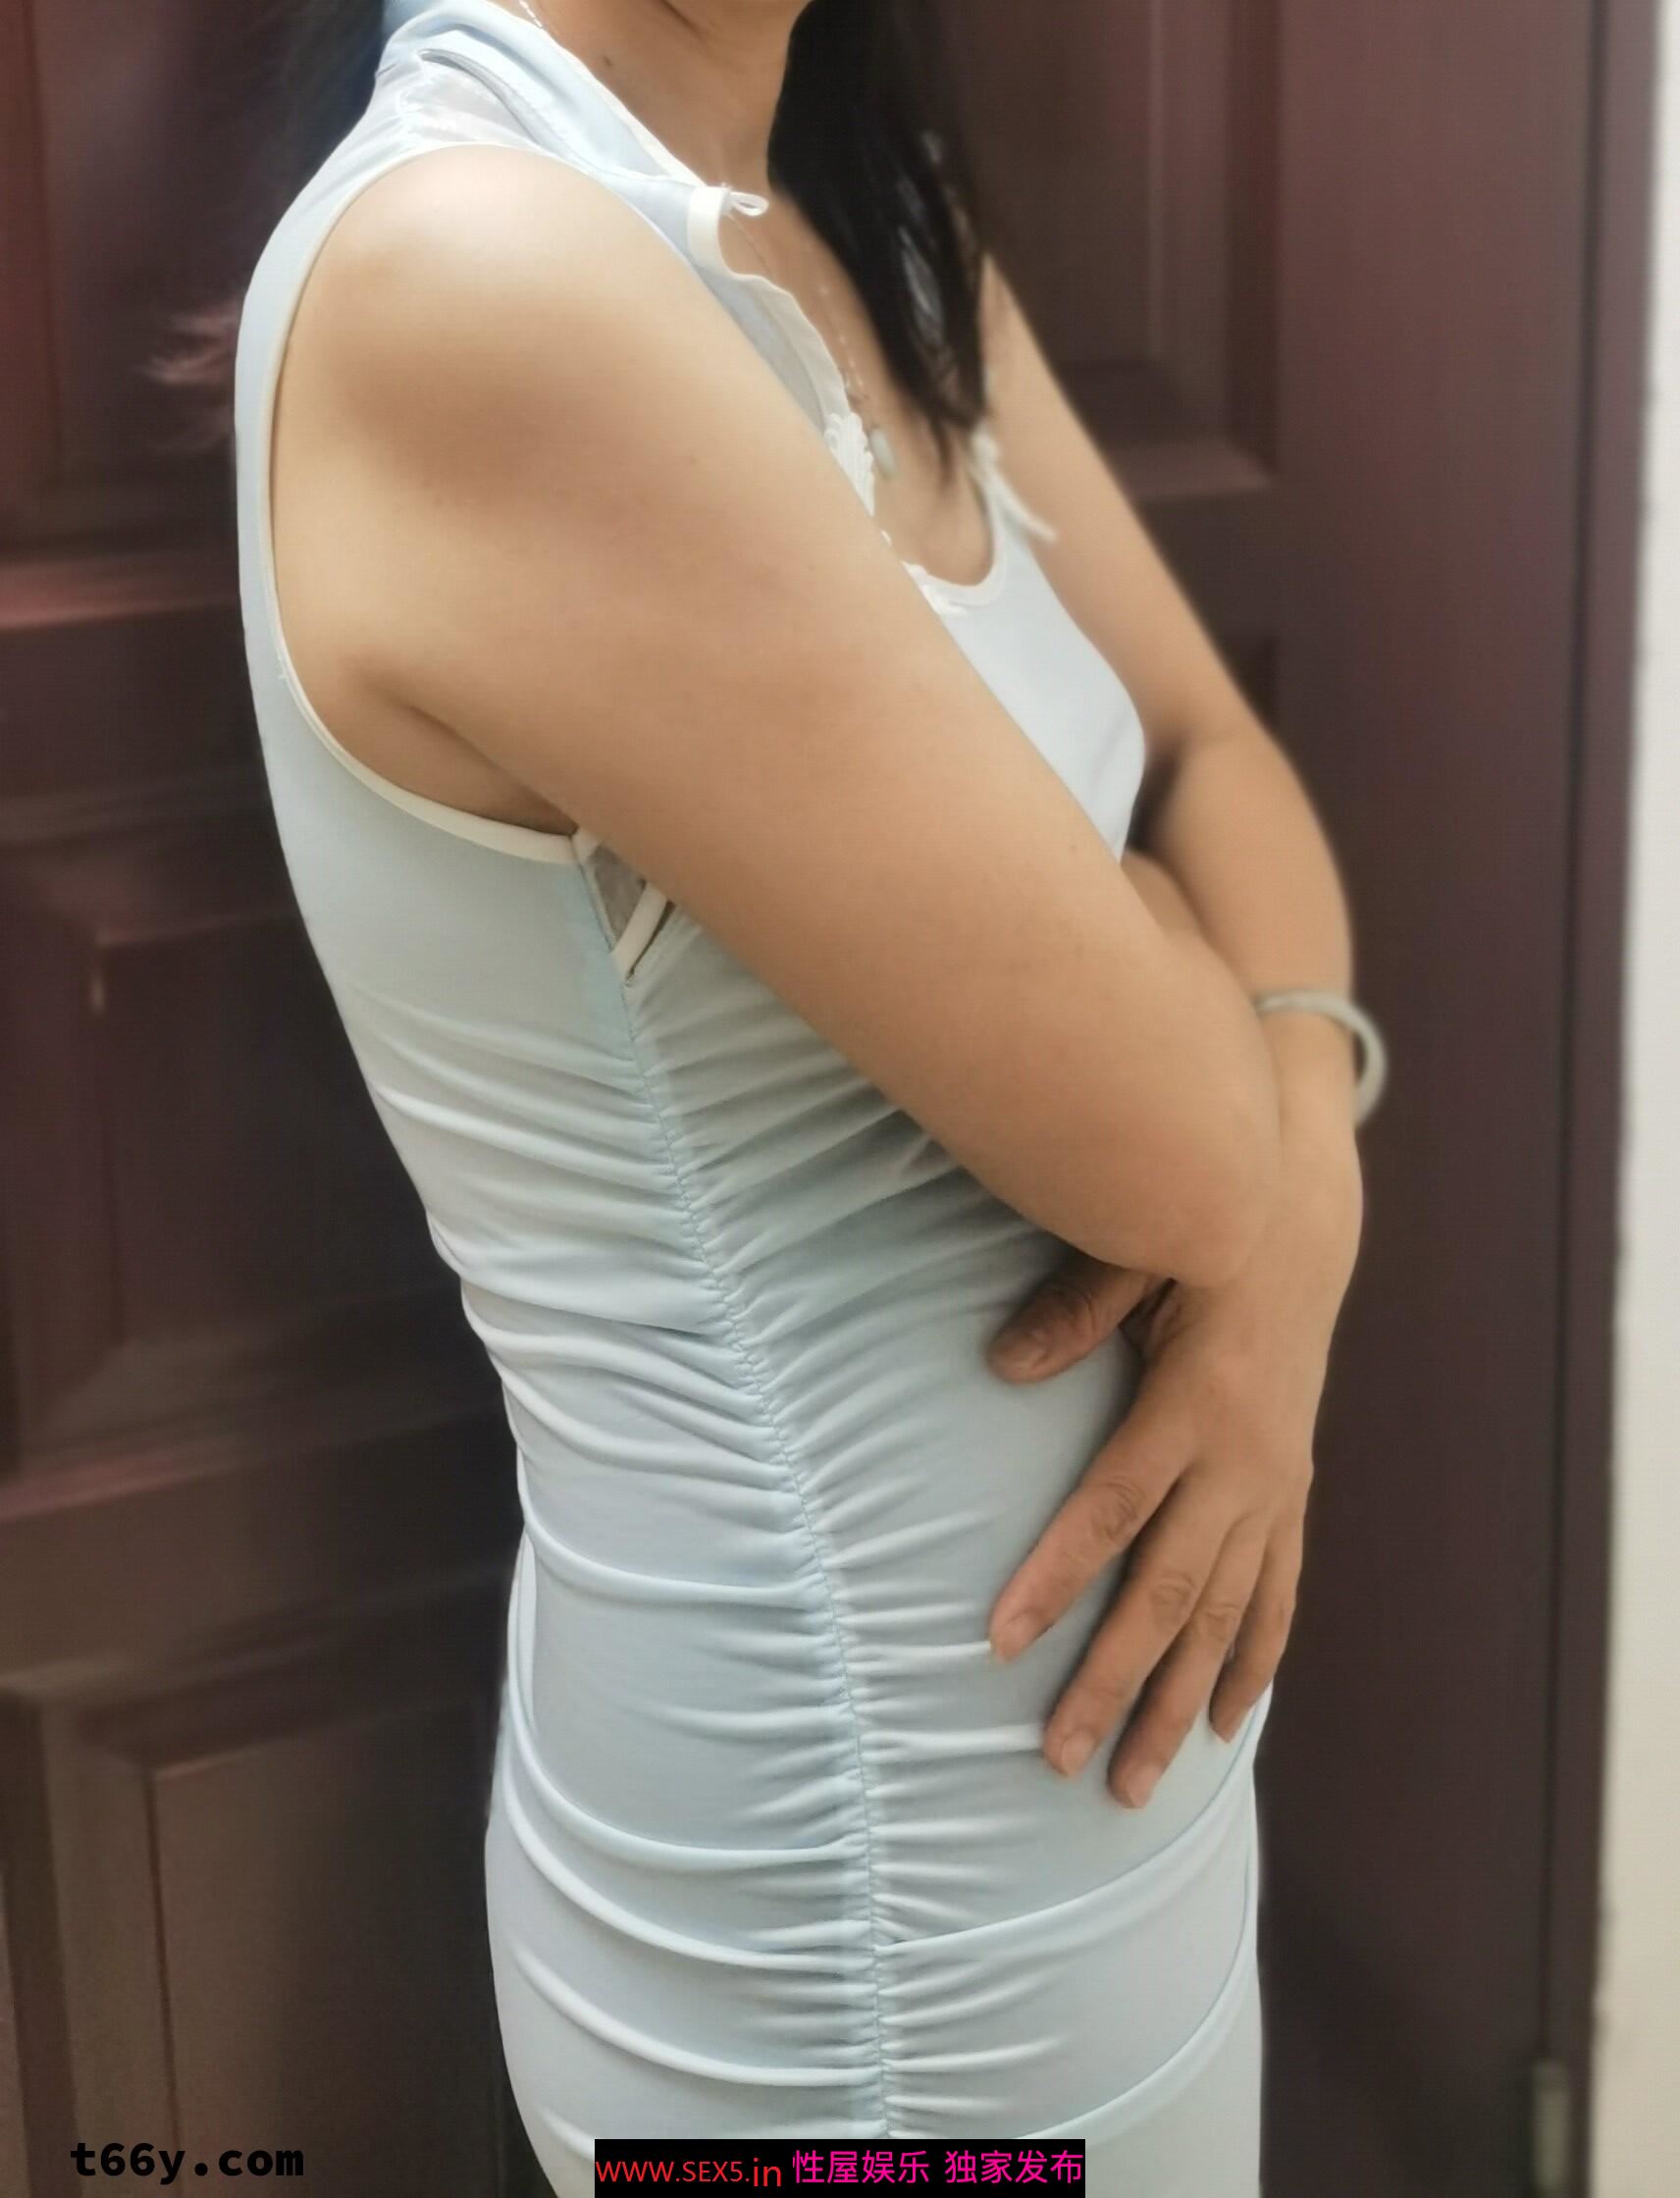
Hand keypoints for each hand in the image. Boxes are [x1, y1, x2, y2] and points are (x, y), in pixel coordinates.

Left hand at [983, 1128, 1359, 1806]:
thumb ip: (1072, 1312)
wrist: (1299, 1240)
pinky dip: (1253, 1664)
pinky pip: (1277, 1597)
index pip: (1112, 1508)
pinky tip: (1227, 1727)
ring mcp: (1273, 1490)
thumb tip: (996, 1366)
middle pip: (1168, 1592)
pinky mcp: (1291, 1499)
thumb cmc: (1195, 1245)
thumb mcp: (1136, 1257)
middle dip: (1113, 1682)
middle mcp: (1240, 1464)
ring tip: (1133, 1785)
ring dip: (1178, 1704)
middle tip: (1055, 1759)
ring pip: (1225, 1618)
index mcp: (1191, 1405)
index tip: (998, 1643)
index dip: (1056, 1576)